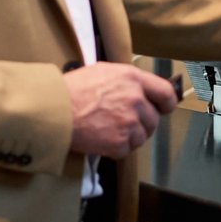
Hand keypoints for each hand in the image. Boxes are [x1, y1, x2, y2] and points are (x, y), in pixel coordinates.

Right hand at [64, 63, 179, 158]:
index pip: (166, 93)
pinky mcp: (119, 143)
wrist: (54, 111)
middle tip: (122, 122)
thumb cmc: (71, 89)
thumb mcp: (102, 71)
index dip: (166, 103)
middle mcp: (135, 100)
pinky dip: (116, 148)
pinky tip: (102, 138)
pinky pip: (127, 150)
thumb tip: (139, 88)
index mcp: (133, 79)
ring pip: (141, 137)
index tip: (162, 108)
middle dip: (141, 123)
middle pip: (153, 119)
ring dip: (129, 137)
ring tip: (108, 130)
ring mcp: (129, 123)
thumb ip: (126, 80)